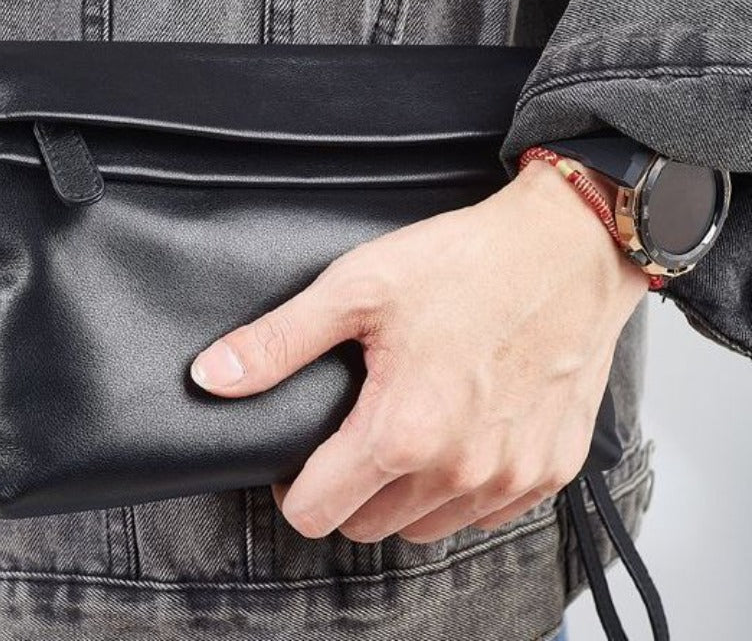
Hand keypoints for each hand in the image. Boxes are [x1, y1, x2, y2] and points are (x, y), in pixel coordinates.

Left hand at [189, 159, 648, 543]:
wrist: (566, 249)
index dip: (292, 486)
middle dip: (343, 490)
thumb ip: (279, 342)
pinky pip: (482, 513)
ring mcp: (510, 478)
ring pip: (424, 528)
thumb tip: (212, 377)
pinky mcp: (550, 472)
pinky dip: (458, 489)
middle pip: (367, 527)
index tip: (300, 452)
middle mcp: (460, 471)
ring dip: (399, 494)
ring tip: (400, 428)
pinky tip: (454, 433)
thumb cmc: (465, 262)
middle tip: (348, 430)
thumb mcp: (357, 287)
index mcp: (403, 432)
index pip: (316, 514)